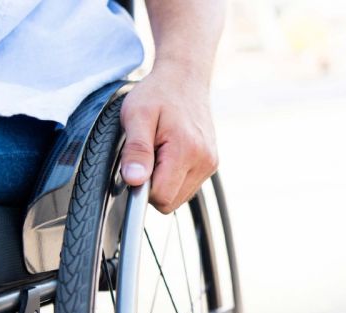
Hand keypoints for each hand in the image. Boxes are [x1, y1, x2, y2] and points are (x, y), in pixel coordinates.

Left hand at [120, 63, 217, 213]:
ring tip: (159, 151)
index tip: (136, 163)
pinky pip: (186, 187)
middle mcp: (204, 161)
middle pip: (169, 202)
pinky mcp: (211, 163)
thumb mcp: (137, 115)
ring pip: (178, 197)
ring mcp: (210, 163)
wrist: (185, 77)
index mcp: (186, 150)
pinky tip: (170, 154)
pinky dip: (174, 177)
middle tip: (147, 154)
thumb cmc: (158, 93)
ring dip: (164, 182)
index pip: (160, 196)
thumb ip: (136, 150)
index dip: (141, 186)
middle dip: (153, 185)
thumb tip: (135, 181)